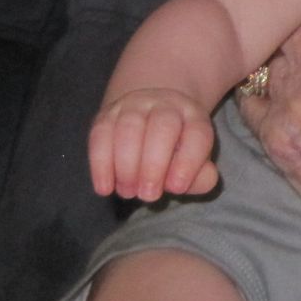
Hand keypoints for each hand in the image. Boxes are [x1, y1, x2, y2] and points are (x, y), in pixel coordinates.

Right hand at [89, 87, 219, 200]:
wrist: (149, 118)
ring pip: (129, 128)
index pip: (197, 134)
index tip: (177, 189)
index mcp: (194, 117)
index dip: (188, 162)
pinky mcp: (107, 115)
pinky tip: (105, 187)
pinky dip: (101, 163)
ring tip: (128, 192)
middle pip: (163, 126)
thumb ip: (200, 177)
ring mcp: (134, 106)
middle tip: (148, 195)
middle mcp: (166, 105)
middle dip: (154, 164)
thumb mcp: (195, 164)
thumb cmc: (177, 153)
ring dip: (126, 165)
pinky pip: (100, 134)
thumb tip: (188, 183)